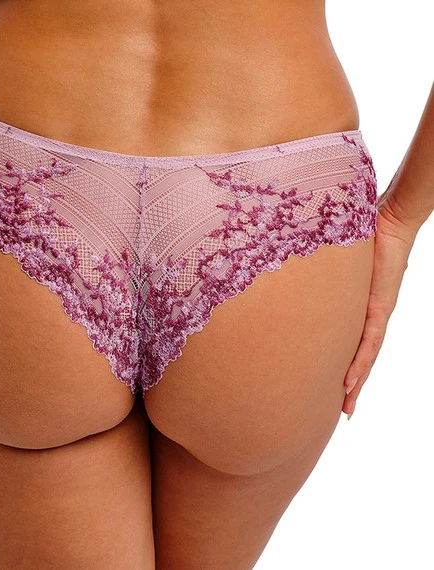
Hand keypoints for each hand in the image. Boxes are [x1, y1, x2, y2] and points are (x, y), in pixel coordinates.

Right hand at [342, 194, 419, 418]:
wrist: (390, 218)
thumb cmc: (362, 233)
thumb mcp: (335, 262)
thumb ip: (322, 271)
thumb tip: (293, 271)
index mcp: (361, 306)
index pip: (355, 341)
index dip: (347, 364)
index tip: (336, 384)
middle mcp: (372, 314)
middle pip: (363, 356)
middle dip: (353, 384)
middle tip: (344, 409)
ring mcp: (377, 312)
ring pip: (368, 356)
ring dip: (357, 383)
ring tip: (347, 406)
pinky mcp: (380, 306)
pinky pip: (369, 342)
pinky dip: (360, 364)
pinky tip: (350, 382)